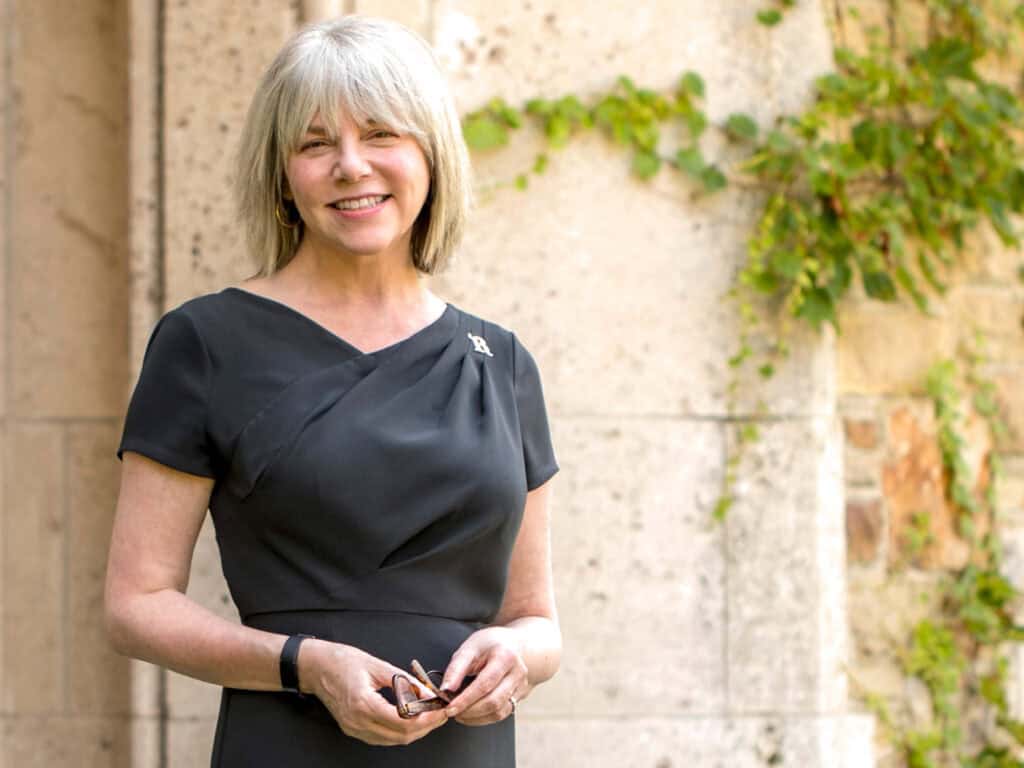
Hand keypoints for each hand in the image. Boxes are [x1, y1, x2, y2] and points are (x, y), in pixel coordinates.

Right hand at [299, 640, 448, 745]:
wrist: (315, 667)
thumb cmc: (342, 661)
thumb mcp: (377, 664)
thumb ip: (404, 681)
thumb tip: (427, 693)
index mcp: (364, 703)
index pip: (403, 721)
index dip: (427, 718)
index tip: (441, 709)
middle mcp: (358, 721)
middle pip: (401, 736)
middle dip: (426, 727)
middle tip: (441, 713)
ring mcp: (354, 728)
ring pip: (393, 740)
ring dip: (415, 731)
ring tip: (430, 715)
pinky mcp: (353, 729)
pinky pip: (382, 738)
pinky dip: (399, 731)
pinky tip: (410, 719)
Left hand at [440, 626, 529, 725]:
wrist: (511, 643)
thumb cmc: (488, 644)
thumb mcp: (469, 648)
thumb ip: (456, 669)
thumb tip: (445, 690)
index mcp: (505, 656)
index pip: (484, 684)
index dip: (466, 699)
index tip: (450, 708)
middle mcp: (517, 672)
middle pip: (494, 701)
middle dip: (470, 711)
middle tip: (452, 712)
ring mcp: (521, 685)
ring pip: (499, 711)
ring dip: (477, 717)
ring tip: (460, 713)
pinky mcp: (521, 696)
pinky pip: (503, 713)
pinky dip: (485, 718)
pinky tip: (473, 714)